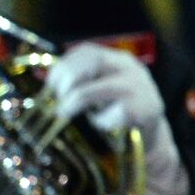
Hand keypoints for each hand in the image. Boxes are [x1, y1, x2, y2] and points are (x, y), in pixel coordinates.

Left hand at [46, 43, 190, 194]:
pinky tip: (101, 128)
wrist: (151, 143)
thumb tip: (43, 90)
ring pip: (96, 89)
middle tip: (56, 102)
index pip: (86, 51)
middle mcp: (130, 68)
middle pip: (91, 61)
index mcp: (118, 61)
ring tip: (65, 115)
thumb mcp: (101, 95)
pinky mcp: (146, 110)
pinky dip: (102, 123)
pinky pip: (114, 114)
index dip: (63, 66)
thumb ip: (81, 85)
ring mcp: (140, 88)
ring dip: (75, 103)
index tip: (49, 86)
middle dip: (66, 81)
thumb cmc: (117, 119)